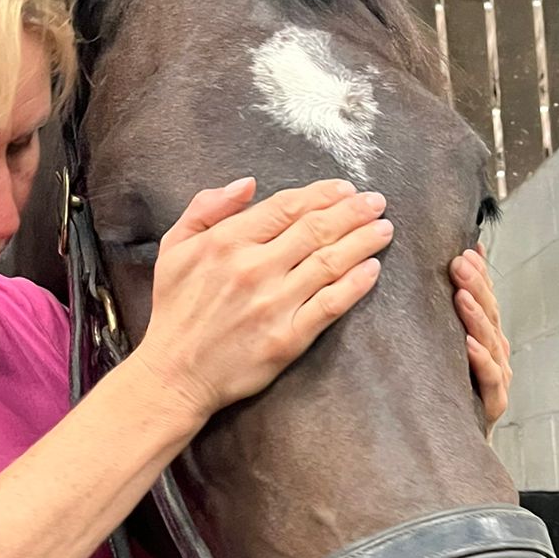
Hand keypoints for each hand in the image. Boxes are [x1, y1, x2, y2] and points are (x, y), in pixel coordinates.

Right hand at [138, 176, 391, 418]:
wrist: (175, 374)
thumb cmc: (176, 310)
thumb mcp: (174, 248)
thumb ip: (207, 208)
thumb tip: (248, 184)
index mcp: (227, 241)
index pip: (286, 207)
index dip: (322, 194)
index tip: (345, 189)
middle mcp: (254, 268)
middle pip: (315, 229)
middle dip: (352, 212)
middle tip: (376, 201)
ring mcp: (274, 304)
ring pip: (329, 262)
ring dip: (362, 241)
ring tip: (383, 229)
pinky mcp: (288, 338)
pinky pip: (330, 305)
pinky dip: (355, 285)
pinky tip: (373, 269)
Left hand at [452, 245, 510, 433]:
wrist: (447, 452)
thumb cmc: (443, 399)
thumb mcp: (440, 355)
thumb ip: (443, 323)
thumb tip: (435, 281)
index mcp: (486, 341)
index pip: (485, 301)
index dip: (479, 275)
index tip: (466, 250)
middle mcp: (495, 358)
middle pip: (490, 316)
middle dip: (476, 286)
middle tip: (459, 262)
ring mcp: (496, 381)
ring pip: (491, 343)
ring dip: (477, 317)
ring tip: (463, 295)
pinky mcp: (491, 407)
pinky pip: (489, 380)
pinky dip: (480, 360)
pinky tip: (469, 343)